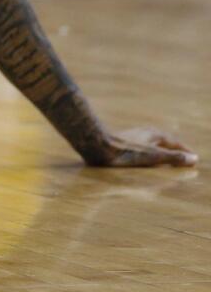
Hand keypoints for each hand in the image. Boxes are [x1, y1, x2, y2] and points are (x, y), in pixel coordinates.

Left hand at [83, 127, 197, 166]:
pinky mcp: (121, 141)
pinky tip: (141, 156)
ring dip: (160, 149)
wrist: (96, 145)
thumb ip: (173, 158)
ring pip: (151, 142)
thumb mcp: (152, 157)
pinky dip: (148, 151)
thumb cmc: (124, 152)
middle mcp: (144, 132)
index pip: (174, 142)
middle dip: (174, 149)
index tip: (194, 158)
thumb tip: (194, 159)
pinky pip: (141, 145)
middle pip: (164, 140)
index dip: (184, 151)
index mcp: (154, 134)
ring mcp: (132, 135)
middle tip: (183, 157)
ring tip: (165, 157)